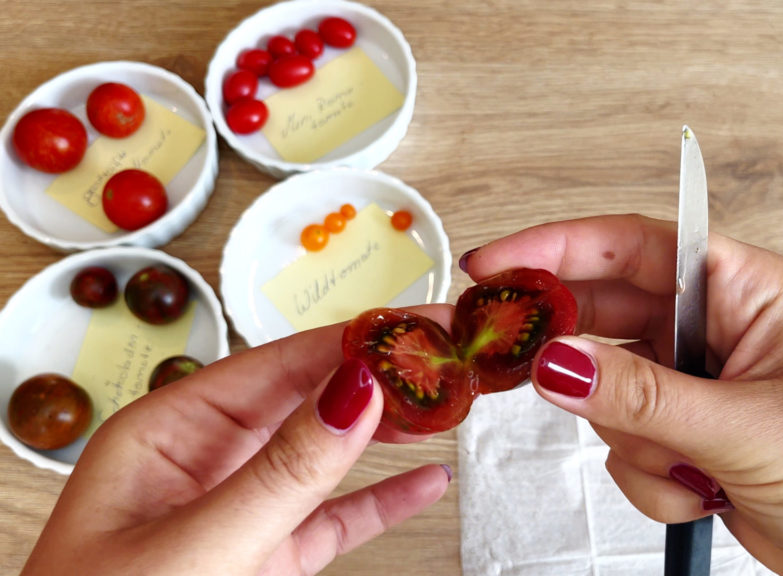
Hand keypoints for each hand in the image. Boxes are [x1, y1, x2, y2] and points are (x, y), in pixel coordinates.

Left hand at [21, 309, 452, 574]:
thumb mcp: (198, 545)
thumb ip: (281, 472)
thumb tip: (353, 393)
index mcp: (166, 433)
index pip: (274, 366)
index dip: (349, 342)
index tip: (412, 326)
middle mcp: (204, 462)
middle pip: (306, 401)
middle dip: (377, 379)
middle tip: (445, 358)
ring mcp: (238, 511)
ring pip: (326, 455)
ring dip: (386, 432)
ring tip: (445, 405)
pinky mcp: (265, 559)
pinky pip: (333, 519)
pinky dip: (382, 501)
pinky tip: (424, 481)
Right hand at [462, 215, 782, 574]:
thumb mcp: (746, 429)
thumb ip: (642, 396)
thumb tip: (557, 362)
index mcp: (747, 291)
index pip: (636, 244)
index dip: (559, 247)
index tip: (498, 264)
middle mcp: (717, 327)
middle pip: (608, 312)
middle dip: (572, 351)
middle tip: (513, 362)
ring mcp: (697, 382)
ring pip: (606, 387)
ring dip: (632, 437)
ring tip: (688, 465)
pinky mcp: (685, 432)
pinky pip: (622, 439)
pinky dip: (648, 475)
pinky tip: (700, 491)